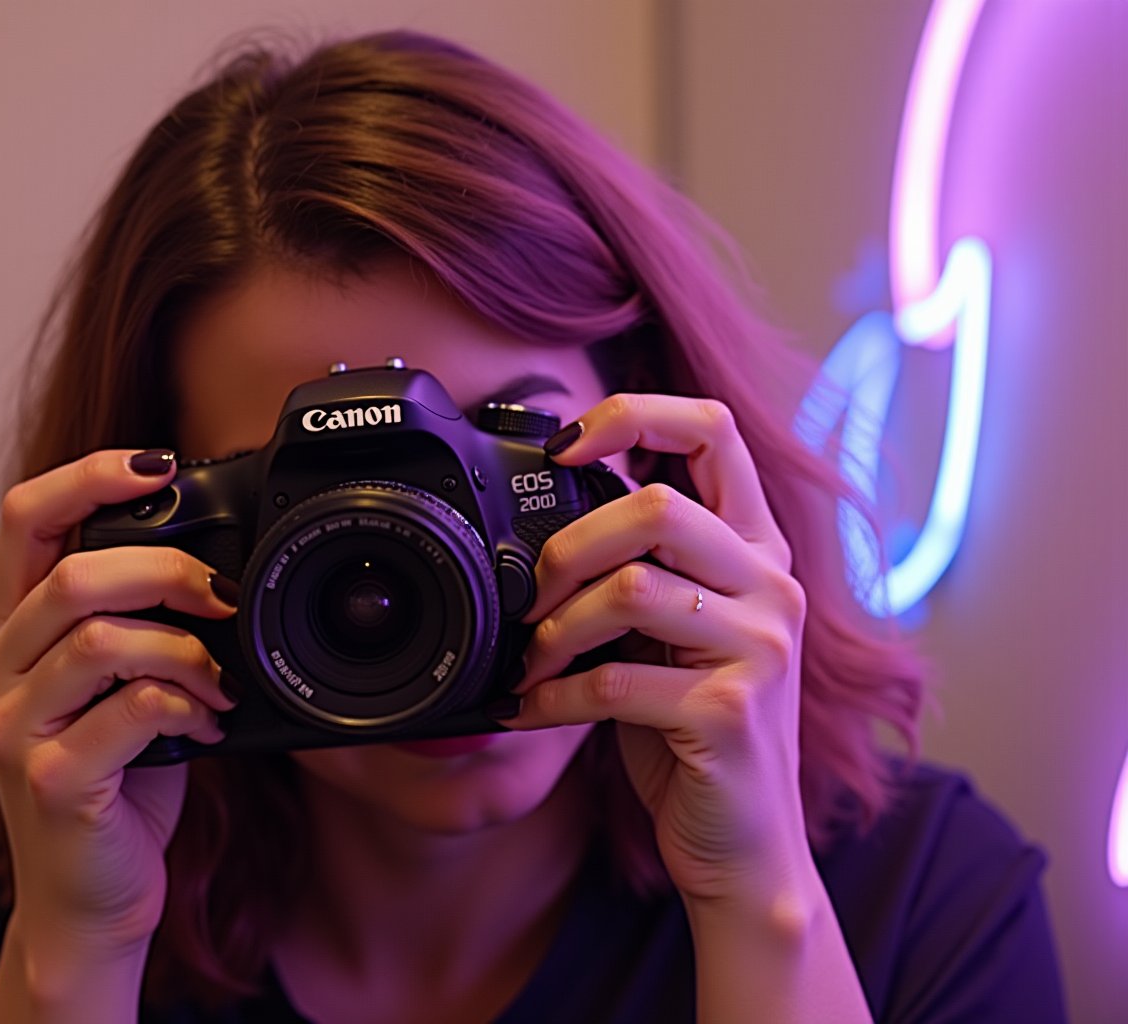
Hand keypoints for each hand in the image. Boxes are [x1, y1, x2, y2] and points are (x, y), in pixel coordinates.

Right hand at [0, 449, 237, 962]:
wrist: (87, 901)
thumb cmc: (113, 787)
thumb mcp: (115, 687)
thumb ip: (135, 625)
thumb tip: (213, 565)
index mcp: (9, 634)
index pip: (26, 520)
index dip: (89, 476)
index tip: (159, 463)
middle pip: (71, 572)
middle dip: (167, 569)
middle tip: (223, 596)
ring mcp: (14, 730)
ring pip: (100, 637)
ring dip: (186, 648)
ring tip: (222, 678)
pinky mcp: (52, 780)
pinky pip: (130, 708)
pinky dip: (188, 704)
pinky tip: (209, 724)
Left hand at [505, 395, 812, 907]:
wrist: (743, 844)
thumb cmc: (693, 732)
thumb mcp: (674, 634)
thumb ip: (641, 571)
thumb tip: (544, 535)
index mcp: (755, 551)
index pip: (715, 430)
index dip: (634, 416)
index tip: (563, 445)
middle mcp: (770, 588)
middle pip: (659, 506)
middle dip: (569, 547)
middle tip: (532, 598)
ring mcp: (760, 650)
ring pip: (632, 589)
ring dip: (555, 630)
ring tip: (529, 663)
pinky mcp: (730, 713)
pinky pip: (615, 682)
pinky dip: (553, 698)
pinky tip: (531, 710)